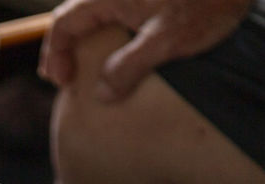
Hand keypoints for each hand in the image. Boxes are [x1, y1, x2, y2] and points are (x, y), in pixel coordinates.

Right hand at [39, 0, 253, 100]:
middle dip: (66, 47)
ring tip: (85, 70)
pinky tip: (116, 55)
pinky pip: (117, 16)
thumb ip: (129, 67)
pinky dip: (108, 36)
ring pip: (97, 16)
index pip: (65, 22)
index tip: (61, 81)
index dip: (56, 53)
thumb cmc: (208, 2)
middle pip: (77, 17)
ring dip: (87, 42)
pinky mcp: (151, 1)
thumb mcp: (168, 40)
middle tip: (63, 79)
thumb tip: (101, 94)